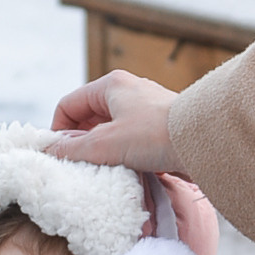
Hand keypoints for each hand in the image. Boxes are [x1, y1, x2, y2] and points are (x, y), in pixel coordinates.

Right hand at [44, 69, 176, 171]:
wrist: (205, 142)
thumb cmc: (155, 135)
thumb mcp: (105, 144)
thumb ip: (73, 149)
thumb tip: (50, 151)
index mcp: (111, 85)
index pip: (69, 104)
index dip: (58, 129)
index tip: (58, 155)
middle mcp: (128, 91)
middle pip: (89, 117)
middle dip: (80, 142)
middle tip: (78, 165)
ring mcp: (146, 108)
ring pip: (110, 130)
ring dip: (101, 150)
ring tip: (101, 170)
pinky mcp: (160, 127)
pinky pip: (130, 139)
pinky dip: (122, 154)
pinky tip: (124, 170)